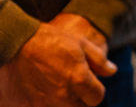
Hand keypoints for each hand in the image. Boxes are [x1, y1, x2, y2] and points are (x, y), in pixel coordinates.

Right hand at [0, 21, 114, 106]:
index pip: (97, 98)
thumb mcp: (81, 43)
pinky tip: (44, 90)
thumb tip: (111, 72)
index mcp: (78, 79)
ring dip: (65, 100)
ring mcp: (43, 102)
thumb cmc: (52, 40)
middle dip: (81, 98)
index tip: (90, 83)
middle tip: (74, 84)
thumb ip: (99, 60)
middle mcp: (62, 95)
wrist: (19, 42)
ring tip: (58, 85)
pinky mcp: (27, 105)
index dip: (96, 90)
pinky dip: (46, 102)